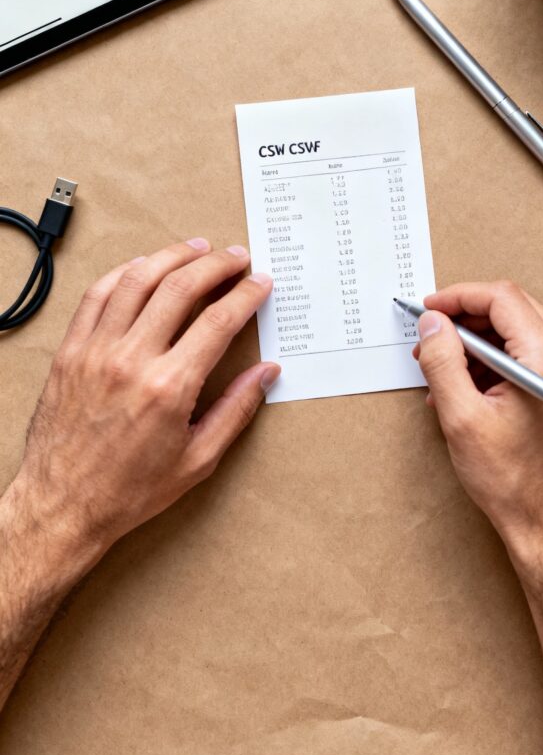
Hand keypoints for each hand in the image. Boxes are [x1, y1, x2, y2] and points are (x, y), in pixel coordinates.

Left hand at [9, 239, 279, 564]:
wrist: (63, 505)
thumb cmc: (129, 491)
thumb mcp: (198, 460)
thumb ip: (236, 410)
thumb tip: (266, 374)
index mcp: (169, 388)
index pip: (218, 321)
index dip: (246, 295)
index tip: (260, 284)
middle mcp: (131, 360)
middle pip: (180, 288)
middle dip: (215, 265)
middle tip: (235, 257)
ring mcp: (96, 351)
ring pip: (137, 280)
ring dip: (171, 257)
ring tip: (196, 249)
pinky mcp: (71, 351)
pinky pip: (97, 296)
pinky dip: (124, 273)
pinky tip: (143, 267)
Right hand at [414, 281, 542, 564]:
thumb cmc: (514, 482)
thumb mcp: (462, 418)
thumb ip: (443, 361)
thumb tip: (432, 323)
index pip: (501, 298)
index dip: (458, 298)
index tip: (429, 310)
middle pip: (511, 308)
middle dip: (464, 319)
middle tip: (429, 338)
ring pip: (517, 329)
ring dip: (476, 341)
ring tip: (441, 368)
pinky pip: (527, 352)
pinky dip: (493, 360)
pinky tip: (464, 385)